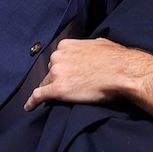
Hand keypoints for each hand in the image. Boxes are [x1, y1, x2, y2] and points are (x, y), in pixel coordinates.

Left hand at [26, 38, 152, 122]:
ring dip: (51, 90)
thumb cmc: (116, 58)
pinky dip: (32, 102)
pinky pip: (38, 96)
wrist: (123, 72)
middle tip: (72, 86)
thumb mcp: (99, 44)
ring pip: (46, 84)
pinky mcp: (57, 89)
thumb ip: (86, 47)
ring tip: (60, 98)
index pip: (57, 59)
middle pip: (51, 71)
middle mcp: (58, 57)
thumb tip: (89, 50)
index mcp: (66, 45)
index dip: (63, 68)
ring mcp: (56, 73)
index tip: (67, 75)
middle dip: (59, 78)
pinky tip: (29, 107)